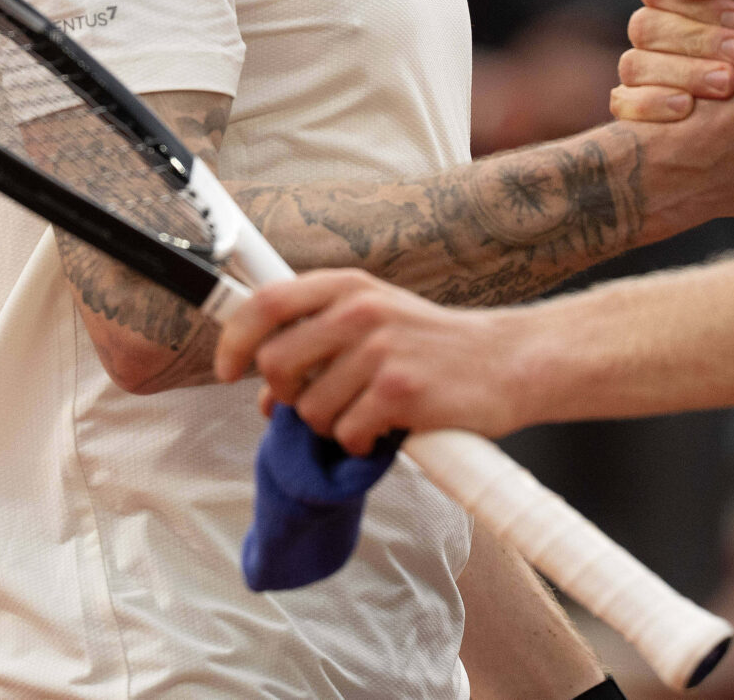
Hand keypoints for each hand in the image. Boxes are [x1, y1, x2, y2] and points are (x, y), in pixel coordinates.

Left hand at [215, 270, 532, 451]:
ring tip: (366, 413)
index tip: (227, 369)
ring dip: (331, 426)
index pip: (267, 304)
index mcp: (349, 287)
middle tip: (318, 402)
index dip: (234, 340)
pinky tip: (387, 427)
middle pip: (276, 364)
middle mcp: (361, 311)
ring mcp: (380, 350)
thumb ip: (320, 340)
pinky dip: (361, 445)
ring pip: (310, 410)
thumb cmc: (435, 346)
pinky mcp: (399, 391)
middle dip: (286, 397)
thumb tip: (266, 396)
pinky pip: (347, 435)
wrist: (506, 362)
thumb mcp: (377, 318)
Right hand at [610, 0, 733, 120]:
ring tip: (727, 84)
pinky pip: (623, 102)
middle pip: (646, 27)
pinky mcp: (633, 107)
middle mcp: (648, 29)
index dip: (699, 3)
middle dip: (698, 40)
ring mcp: (638, 68)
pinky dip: (652, 103)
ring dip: (683, 73)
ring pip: (634, 65)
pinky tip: (687, 107)